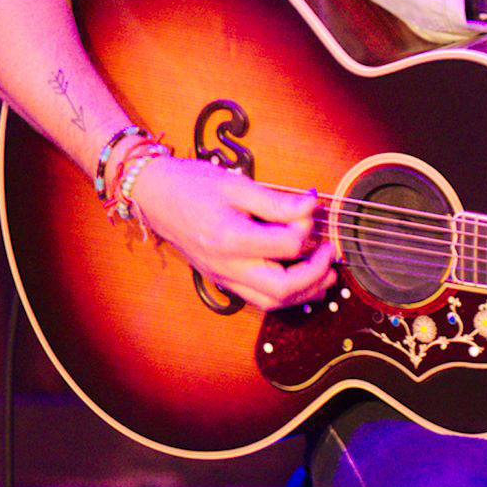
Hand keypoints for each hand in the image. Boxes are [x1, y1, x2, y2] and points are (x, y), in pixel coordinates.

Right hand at [130, 155, 337, 311]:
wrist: (155, 196)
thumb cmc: (193, 185)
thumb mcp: (237, 184)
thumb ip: (276, 201)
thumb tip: (311, 206)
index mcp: (231, 239)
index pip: (286, 245)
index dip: (307, 228)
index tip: (311, 209)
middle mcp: (226, 266)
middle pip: (282, 288)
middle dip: (315, 275)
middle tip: (331, 254)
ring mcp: (223, 277)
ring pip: (272, 302)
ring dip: (305, 293)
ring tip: (327, 275)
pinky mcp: (222, 280)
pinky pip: (259, 299)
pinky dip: (286, 295)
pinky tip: (303, 282)